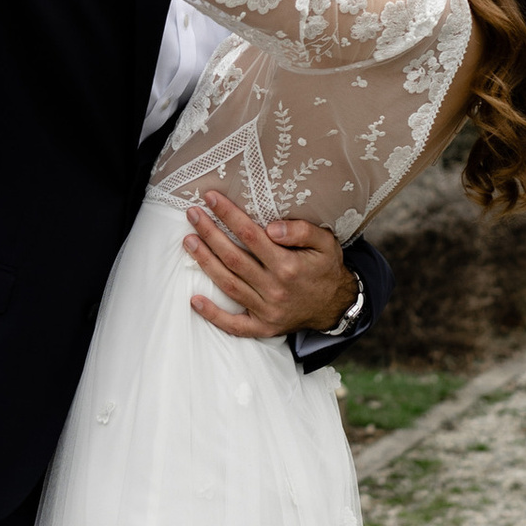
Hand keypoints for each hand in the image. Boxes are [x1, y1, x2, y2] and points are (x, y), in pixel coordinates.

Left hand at [182, 192, 356, 342]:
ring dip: (205, 262)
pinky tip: (194, 300)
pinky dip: (213, 315)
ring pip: (228, 284)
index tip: (211, 198)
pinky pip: (234, 325)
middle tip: (192, 215)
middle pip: (233, 257)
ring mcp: (267, 310)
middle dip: (209, 233)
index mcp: (288, 266)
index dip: (229, 215)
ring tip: (189, 241)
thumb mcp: (325, 243)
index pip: (250, 235)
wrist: (337, 306)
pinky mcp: (263, 327)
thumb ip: (301, 231)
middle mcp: (275, 288)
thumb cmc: (327, 268)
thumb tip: (272, 228)